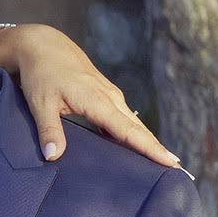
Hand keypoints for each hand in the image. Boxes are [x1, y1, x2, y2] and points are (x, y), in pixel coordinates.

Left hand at [0, 24, 180, 168]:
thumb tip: (53, 156)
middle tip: (177, 171)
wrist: (44, 45)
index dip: (150, 148)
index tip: (170, 162)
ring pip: (133, 123)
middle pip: (139, 129)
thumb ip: (49, 130)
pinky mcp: (105, 95)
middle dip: (157, 149)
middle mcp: (111, 98)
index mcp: (98, 101)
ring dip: (148, 142)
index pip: (129, 131)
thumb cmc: (41, 74)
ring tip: (163, 163)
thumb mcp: (41, 103)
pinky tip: (135, 148)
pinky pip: (124, 118)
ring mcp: (110, 96)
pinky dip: (133, 133)